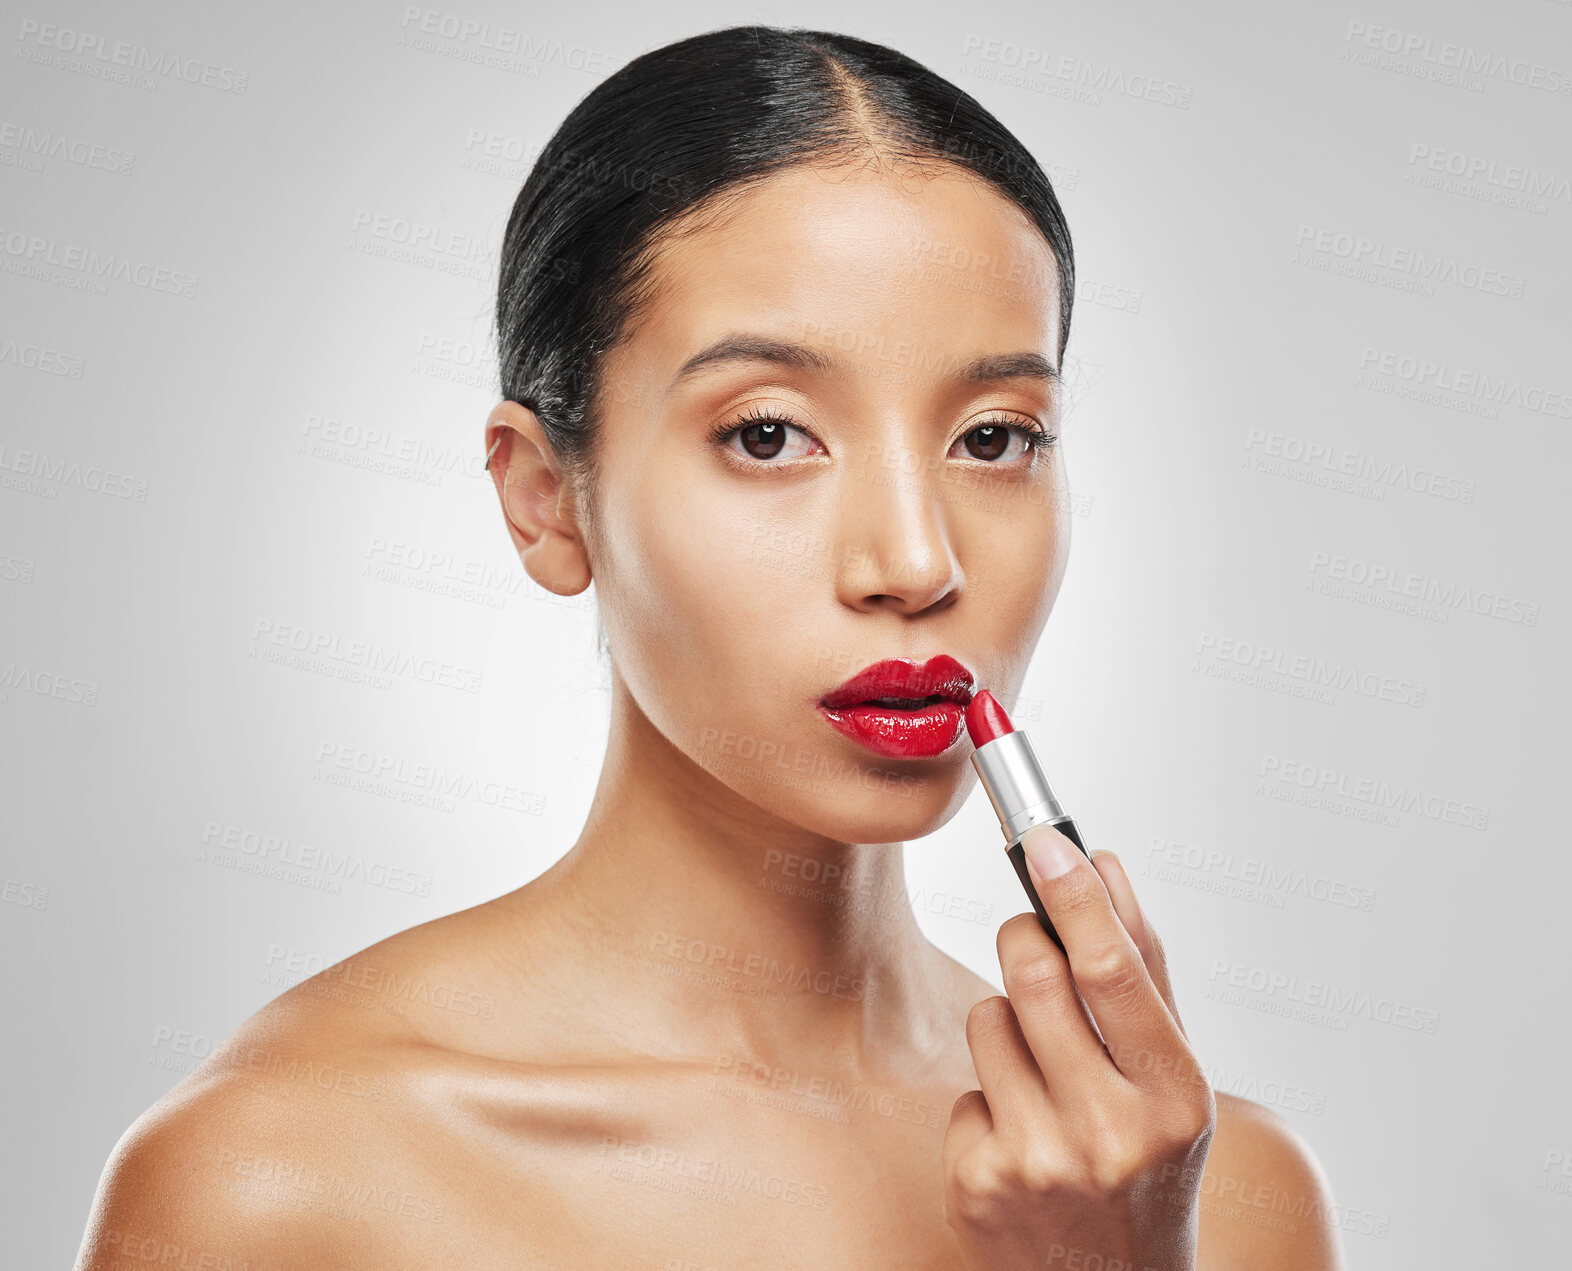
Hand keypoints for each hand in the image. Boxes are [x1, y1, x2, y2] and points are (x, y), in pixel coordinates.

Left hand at [941, 826, 1215, 1270]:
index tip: (1047, 841)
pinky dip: (988, 1093)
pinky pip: (965, 1084)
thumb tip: (1105, 865)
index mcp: (1174, 1098)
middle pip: (1033, 975)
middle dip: (1023, 936)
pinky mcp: (980, 1182)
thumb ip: (1144, 971)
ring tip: (1043, 1069)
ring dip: (1007, 1021)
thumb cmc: (1147, 1162)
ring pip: (988, 1018)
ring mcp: (1040, 1162)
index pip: (1113, 971)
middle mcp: (1110, 1133)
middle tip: (1029, 935)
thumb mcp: (1171, 1078)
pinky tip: (1020, 1131)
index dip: (1075, 896)